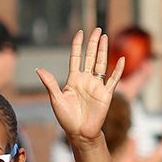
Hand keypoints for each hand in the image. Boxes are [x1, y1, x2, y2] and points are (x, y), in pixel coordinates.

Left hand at [36, 28, 124, 144]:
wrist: (80, 133)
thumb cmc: (67, 118)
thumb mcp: (56, 99)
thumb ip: (50, 83)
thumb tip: (39, 69)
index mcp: (73, 80)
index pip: (76, 58)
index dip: (78, 45)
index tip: (79, 33)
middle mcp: (86, 80)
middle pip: (90, 57)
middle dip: (93, 43)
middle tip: (96, 29)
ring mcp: (97, 86)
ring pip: (101, 63)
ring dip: (103, 50)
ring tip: (105, 36)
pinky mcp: (106, 94)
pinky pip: (113, 79)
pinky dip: (118, 69)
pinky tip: (121, 59)